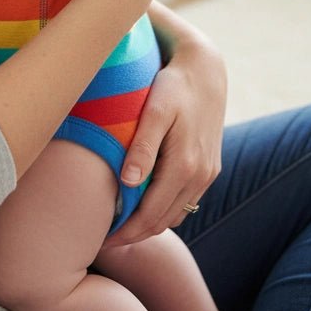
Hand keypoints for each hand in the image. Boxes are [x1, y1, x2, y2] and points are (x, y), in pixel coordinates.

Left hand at [105, 7, 227, 247]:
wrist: (206, 69)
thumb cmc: (173, 85)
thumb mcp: (156, 110)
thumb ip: (143, 146)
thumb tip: (129, 183)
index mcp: (186, 166)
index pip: (151, 215)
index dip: (125, 233)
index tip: (100, 240)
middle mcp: (201, 176)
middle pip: (164, 221)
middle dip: (135, 236)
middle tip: (104, 241)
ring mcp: (208, 174)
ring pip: (176, 214)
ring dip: (150, 225)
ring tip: (120, 227)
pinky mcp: (210, 168)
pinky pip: (186, 201)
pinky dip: (165, 211)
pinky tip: (145, 206)